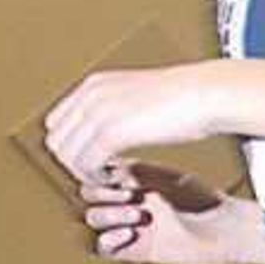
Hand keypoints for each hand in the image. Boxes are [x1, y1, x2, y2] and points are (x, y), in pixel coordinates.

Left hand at [44, 63, 228, 180]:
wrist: (207, 94)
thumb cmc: (185, 98)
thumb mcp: (136, 95)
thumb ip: (114, 108)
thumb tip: (106, 128)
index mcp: (93, 85)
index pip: (56, 124)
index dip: (71, 146)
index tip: (93, 159)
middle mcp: (89, 96)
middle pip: (57, 141)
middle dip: (74, 162)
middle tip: (100, 172)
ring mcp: (98, 113)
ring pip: (67, 156)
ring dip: (85, 172)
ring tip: (110, 177)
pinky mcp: (111, 132)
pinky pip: (87, 164)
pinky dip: (98, 177)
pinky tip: (118, 177)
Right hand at [79, 162, 262, 263]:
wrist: (224, 228)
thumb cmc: (204, 199)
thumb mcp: (167, 176)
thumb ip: (134, 170)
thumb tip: (104, 162)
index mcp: (132, 178)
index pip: (96, 173)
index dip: (100, 172)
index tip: (120, 172)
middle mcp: (127, 201)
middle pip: (88, 195)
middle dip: (103, 192)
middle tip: (130, 193)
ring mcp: (129, 225)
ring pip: (93, 219)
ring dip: (109, 214)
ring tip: (136, 212)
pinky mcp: (135, 249)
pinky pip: (102, 247)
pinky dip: (109, 238)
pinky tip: (129, 232)